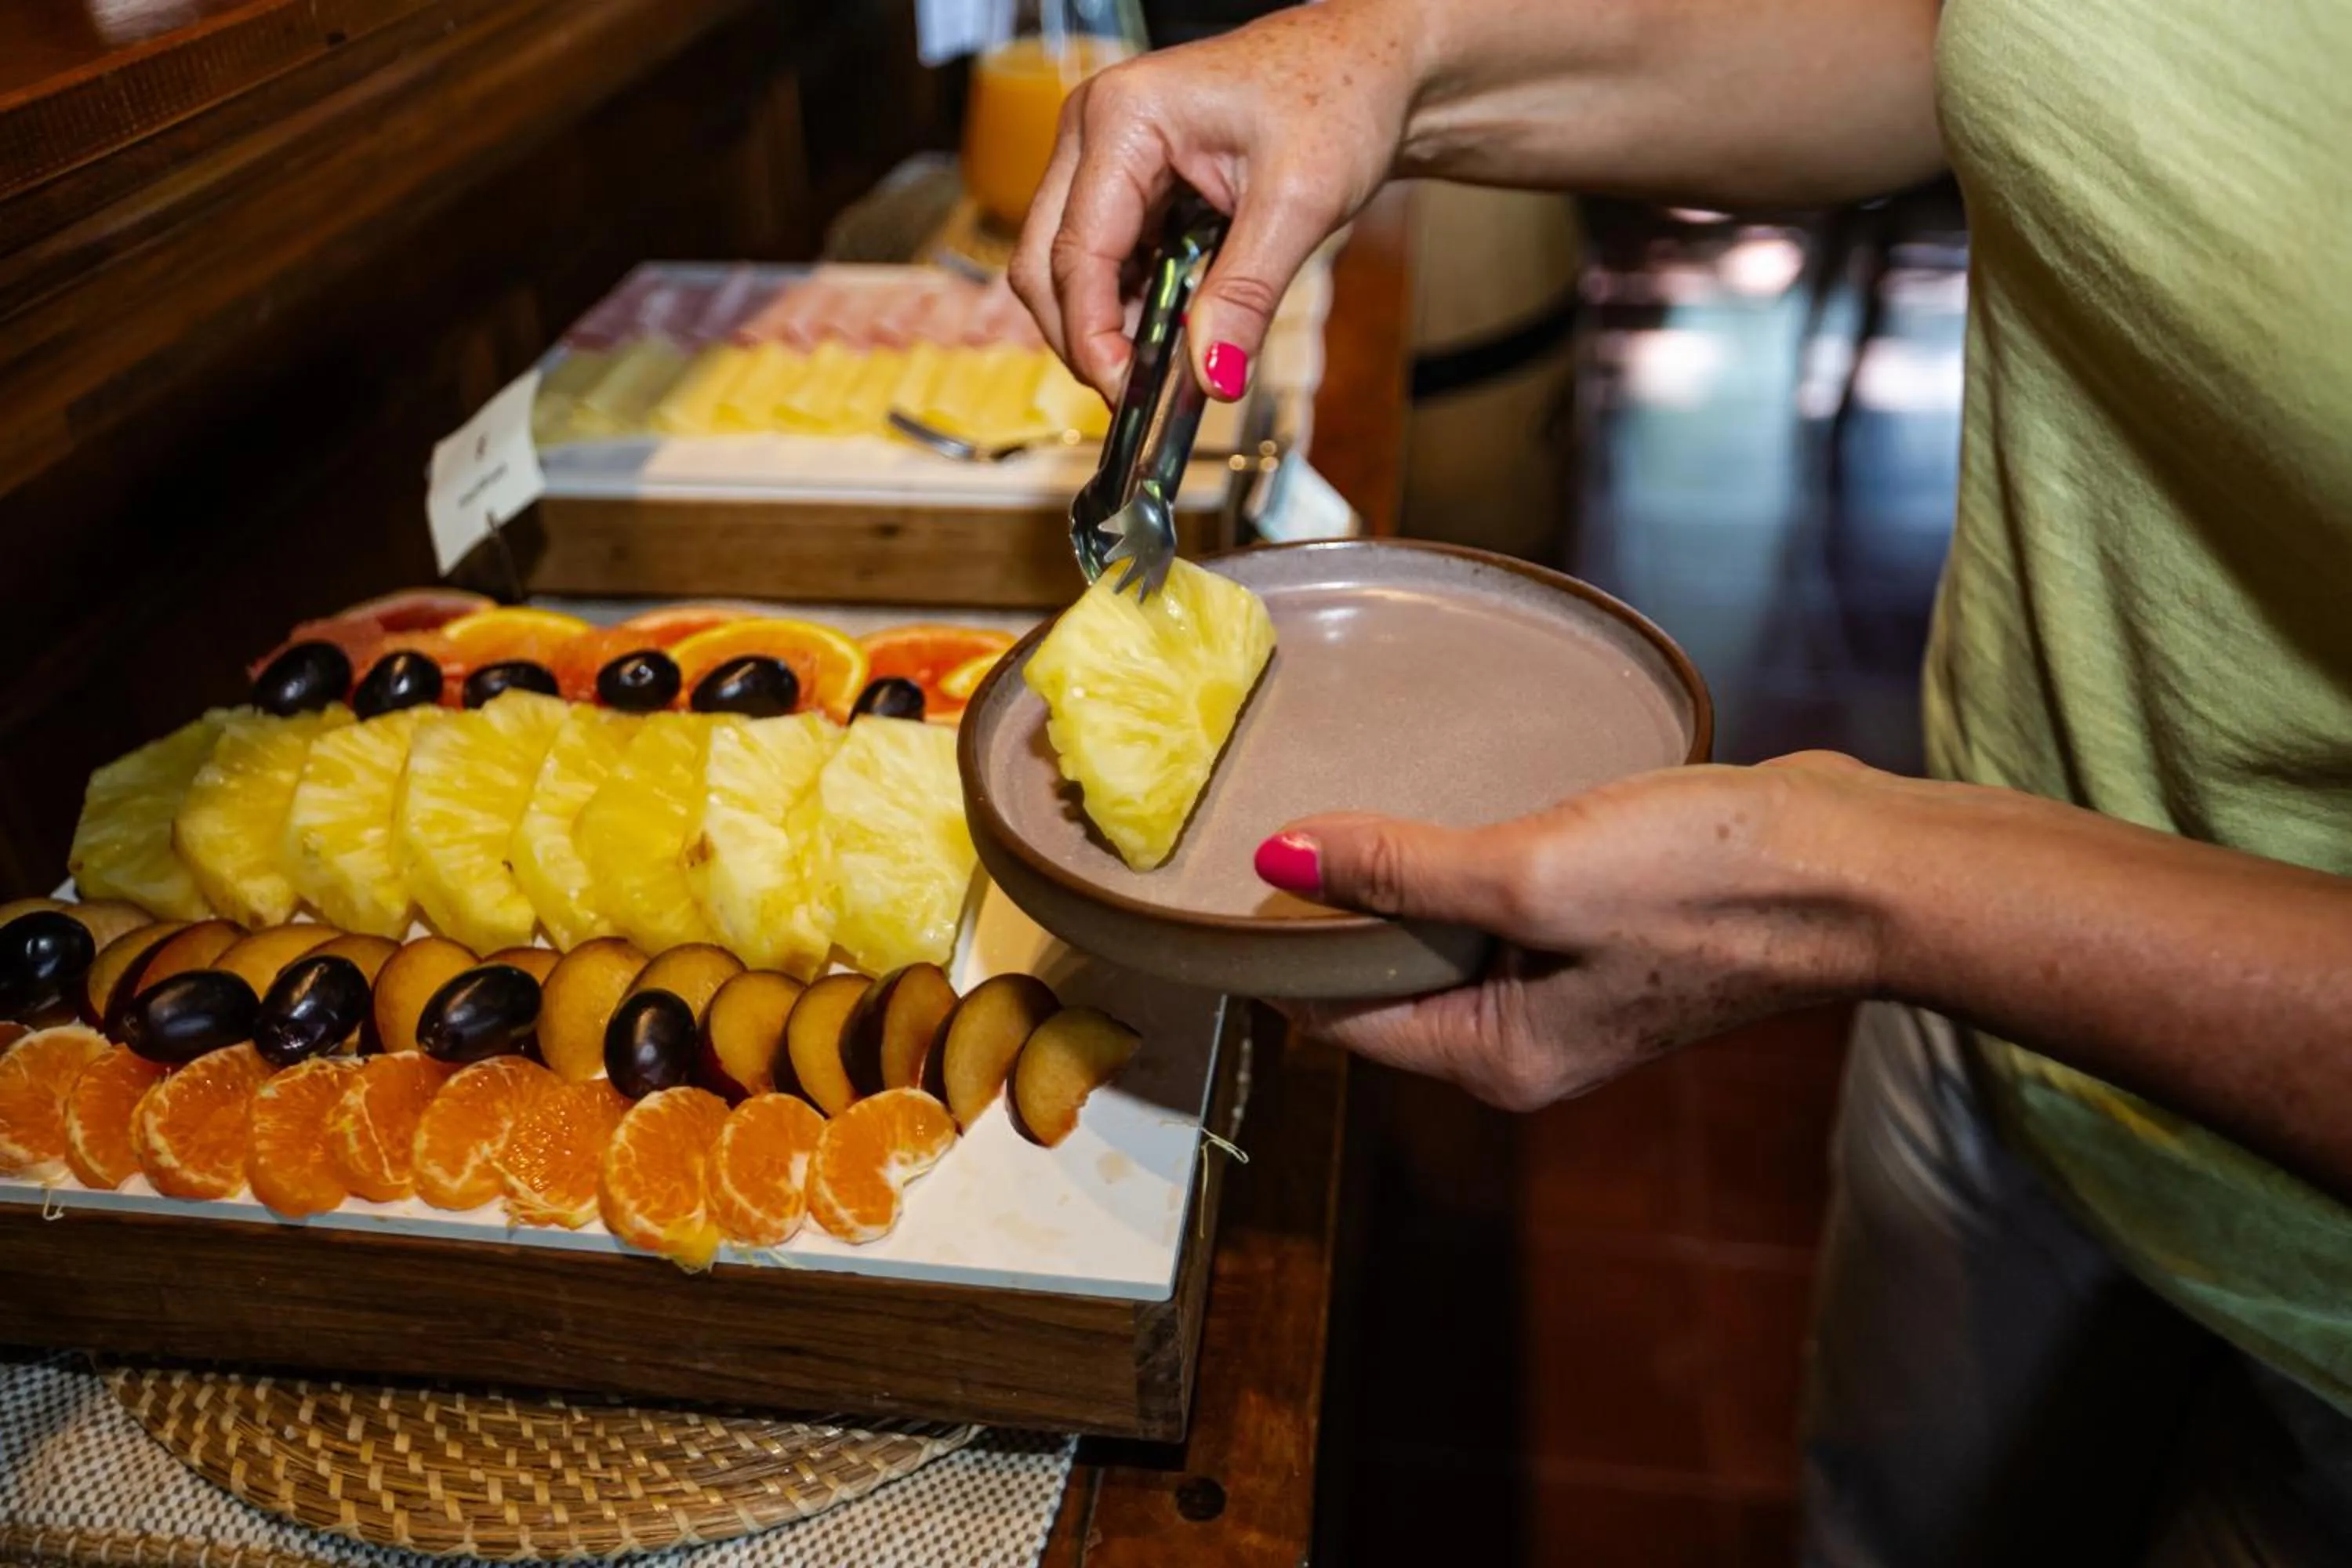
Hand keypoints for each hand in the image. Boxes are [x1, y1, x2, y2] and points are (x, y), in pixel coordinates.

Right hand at [1008, 1, 1418, 401]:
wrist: (1370, 65)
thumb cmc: (1340, 96)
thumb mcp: (1301, 203)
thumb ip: (1247, 294)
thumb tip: (1213, 376)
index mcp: (1124, 116)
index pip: (1075, 251)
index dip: (1093, 336)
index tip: (1127, 394)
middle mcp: (1093, 126)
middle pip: (1043, 261)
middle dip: (1082, 336)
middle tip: (1135, 395)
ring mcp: (1101, 150)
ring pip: (1062, 264)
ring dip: (1102, 322)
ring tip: (1159, 366)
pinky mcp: (1123, 176)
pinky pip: (1099, 255)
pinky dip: (1123, 301)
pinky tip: (1167, 327)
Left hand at [1257, 754, 1887, 1108]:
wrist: (1857, 868)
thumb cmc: (1710, 888)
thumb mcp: (1532, 876)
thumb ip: (1402, 872)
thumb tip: (1277, 860)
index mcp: (1495, 1059)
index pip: (1337, 1016)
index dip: (1277, 949)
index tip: (1231, 873)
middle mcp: (1521, 1041)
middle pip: (1381, 980)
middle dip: (1331, 912)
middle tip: (1279, 814)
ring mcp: (1565, 990)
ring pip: (1438, 937)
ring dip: (1399, 879)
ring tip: (1347, 797)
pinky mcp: (1601, 934)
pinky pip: (1498, 904)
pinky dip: (1465, 862)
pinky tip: (1450, 802)